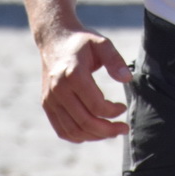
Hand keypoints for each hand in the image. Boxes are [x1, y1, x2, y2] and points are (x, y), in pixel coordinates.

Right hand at [37, 27, 131, 141]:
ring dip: (95, 136)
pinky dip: (79, 136)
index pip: (96, 105)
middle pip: (85, 122)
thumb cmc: (82, 43)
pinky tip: (93, 131)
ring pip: (73, 130)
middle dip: (108, 130)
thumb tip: (127, 79)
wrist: (54, 39)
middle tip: (123, 128)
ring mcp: (50, 99)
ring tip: (111, 132)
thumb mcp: (101, 43)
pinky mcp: (47, 104)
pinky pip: (62, 130)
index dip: (113, 112)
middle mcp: (58, 89)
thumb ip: (115, 60)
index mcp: (73, 74)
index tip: (123, 107)